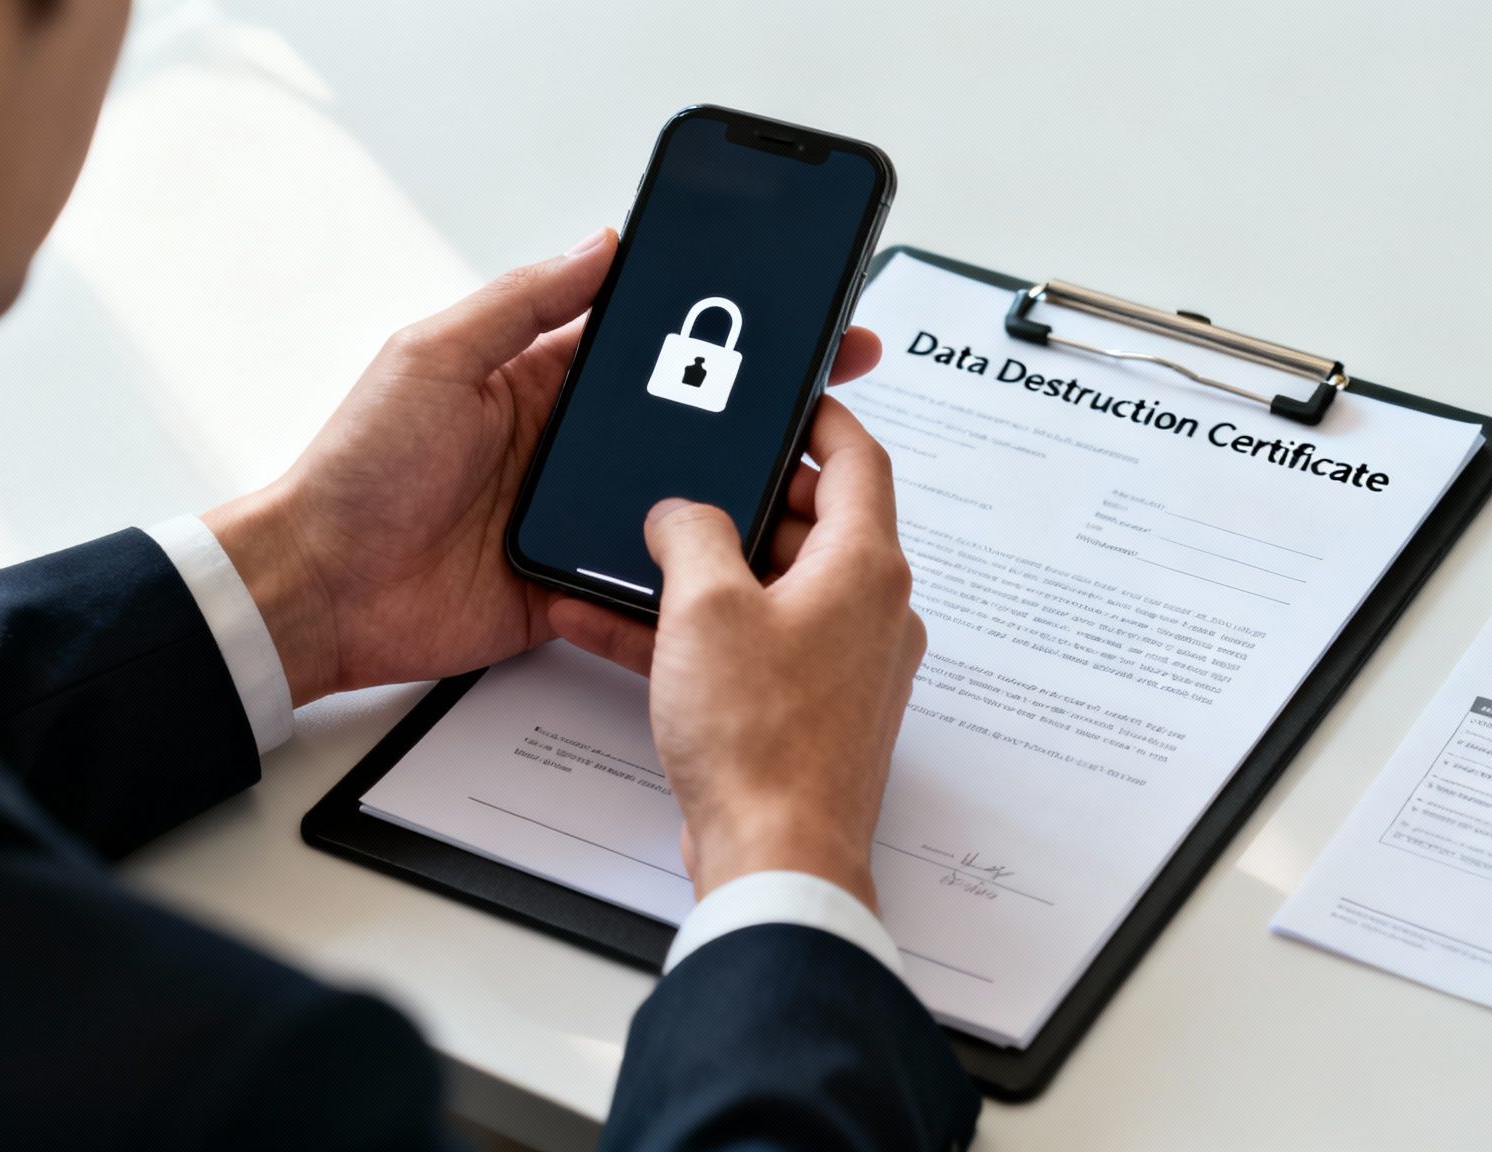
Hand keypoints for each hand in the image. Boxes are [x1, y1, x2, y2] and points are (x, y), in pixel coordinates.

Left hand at [202, 228, 883, 705]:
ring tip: (811, 487)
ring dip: (739, 496)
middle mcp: (570, 449)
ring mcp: (578, 520)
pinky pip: (650, 580)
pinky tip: (746, 564)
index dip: (723, 336)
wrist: (322, 589)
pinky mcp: (576, 587)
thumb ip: (522, 302)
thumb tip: (600, 244)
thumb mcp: (434, 357)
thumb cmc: (357, 469)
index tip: (788, 322)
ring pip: (683, 504)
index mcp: (542, 383)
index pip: (654, 349)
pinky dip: (694, 575)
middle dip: (758, 415)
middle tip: (830, 404)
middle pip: (684, 427)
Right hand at [551, 398, 925, 909]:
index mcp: (864, 568)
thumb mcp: (705, 608)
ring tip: (642, 555)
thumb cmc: (764, 743)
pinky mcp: (807, 712)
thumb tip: (683, 513)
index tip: (791, 399)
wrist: (776, 856)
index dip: (823, 417)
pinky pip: (751, 647)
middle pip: (813, 525)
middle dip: (745, 501)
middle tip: (694, 482)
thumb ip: (691, 535)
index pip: (859, 460)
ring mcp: (842, 666)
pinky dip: (698, 632)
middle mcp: (869, 614)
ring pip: (774, 589)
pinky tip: (622, 628)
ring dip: (708, 572)